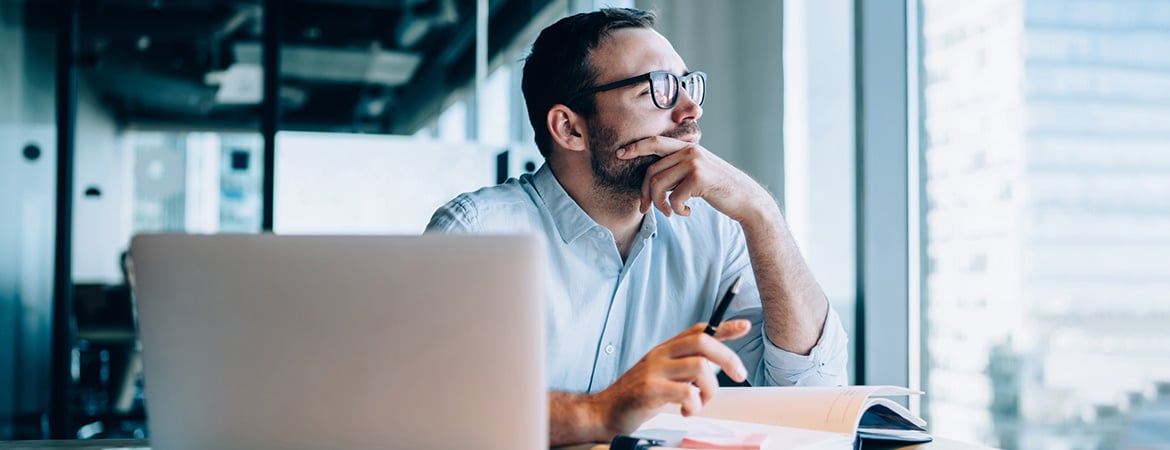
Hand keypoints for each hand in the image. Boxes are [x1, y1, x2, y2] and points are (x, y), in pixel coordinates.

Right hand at [590, 320, 751, 436]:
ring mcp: (654, 371)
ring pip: (699, 367)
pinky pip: (686, 392)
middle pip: (703, 342)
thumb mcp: (662, 374)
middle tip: (739, 376)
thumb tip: (713, 365)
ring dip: (710, 390)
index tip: (744, 326)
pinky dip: (695, 405)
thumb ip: (683, 367)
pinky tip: (686, 411)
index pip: (698, 330)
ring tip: (700, 402)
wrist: (604, 411)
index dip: (723, 327)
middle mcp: (660, 355)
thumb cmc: (637, 396)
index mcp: (665, 350)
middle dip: (728, 357)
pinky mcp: (650, 390)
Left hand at [617, 136, 773, 222]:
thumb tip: (651, 182)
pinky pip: (673, 198)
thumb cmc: (718, 189)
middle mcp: (690, 151)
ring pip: (658, 185)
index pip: (655, 143)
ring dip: (660, 205)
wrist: (746, 199)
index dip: (636, 147)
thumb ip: (677, 170)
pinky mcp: (698, 178)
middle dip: (644, 194)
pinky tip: (688, 213)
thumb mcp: (697, 173)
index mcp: (688, 148)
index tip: (620, 154)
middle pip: (651, 171)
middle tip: (645, 209)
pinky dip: (677, 210)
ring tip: (670, 213)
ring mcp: (694, 162)